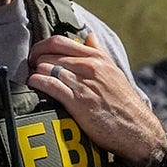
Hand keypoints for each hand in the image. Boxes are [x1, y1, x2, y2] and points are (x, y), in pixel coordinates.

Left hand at [28, 34, 166, 166]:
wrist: (136, 129)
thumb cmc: (124, 103)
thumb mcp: (114, 72)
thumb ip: (100, 52)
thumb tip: (89, 36)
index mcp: (97, 58)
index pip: (61, 42)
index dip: (42, 46)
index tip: (36, 54)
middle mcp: (90, 67)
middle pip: (50, 54)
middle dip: (36, 60)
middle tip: (30, 68)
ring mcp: (83, 83)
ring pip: (47, 67)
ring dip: (35, 72)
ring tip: (32, 78)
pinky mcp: (78, 102)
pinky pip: (50, 85)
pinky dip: (37, 82)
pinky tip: (34, 84)